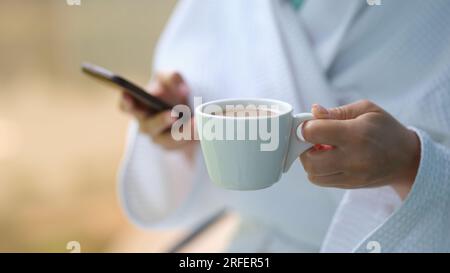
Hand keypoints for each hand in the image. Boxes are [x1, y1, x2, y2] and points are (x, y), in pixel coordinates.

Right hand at [119, 71, 195, 151]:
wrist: (186, 108)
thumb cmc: (170, 92)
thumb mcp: (170, 79)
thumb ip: (172, 77)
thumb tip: (182, 89)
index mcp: (138, 106)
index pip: (125, 106)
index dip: (126, 102)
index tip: (129, 95)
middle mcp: (146, 124)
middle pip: (148, 126)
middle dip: (161, 120)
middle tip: (173, 115)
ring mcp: (159, 138)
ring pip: (168, 139)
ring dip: (182, 131)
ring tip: (195, 123)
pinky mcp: (174, 146)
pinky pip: (182, 144)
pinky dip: (192, 136)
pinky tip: (201, 129)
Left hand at [300, 100, 419, 198]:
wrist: (407, 159)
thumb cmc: (385, 129)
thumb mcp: (366, 110)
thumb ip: (336, 112)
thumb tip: (313, 111)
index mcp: (356, 134)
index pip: (314, 132)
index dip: (306, 126)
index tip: (310, 124)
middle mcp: (353, 158)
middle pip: (309, 160)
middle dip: (304, 148)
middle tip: (314, 139)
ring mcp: (352, 176)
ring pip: (313, 174)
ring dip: (310, 161)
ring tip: (322, 150)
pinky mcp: (350, 186)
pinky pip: (322, 181)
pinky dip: (319, 170)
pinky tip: (329, 159)